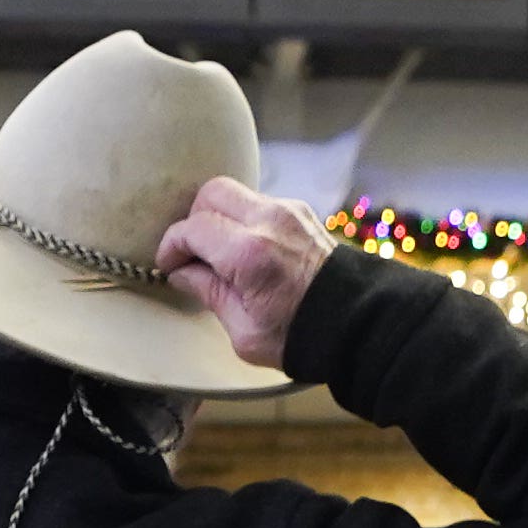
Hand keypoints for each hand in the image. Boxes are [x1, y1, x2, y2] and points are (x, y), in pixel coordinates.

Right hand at [156, 176, 332, 367]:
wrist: (358, 323)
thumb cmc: (301, 335)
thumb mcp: (244, 331)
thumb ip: (209, 292)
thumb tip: (182, 272)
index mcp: (250, 254)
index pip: (192, 229)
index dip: (172, 246)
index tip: (169, 265)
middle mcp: (268, 222)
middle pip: (211, 193)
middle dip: (194, 219)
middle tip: (193, 252)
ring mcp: (288, 212)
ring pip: (236, 193)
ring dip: (219, 217)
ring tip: (219, 253)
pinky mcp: (301, 212)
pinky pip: (259, 203)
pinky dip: (243, 219)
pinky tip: (245, 249)